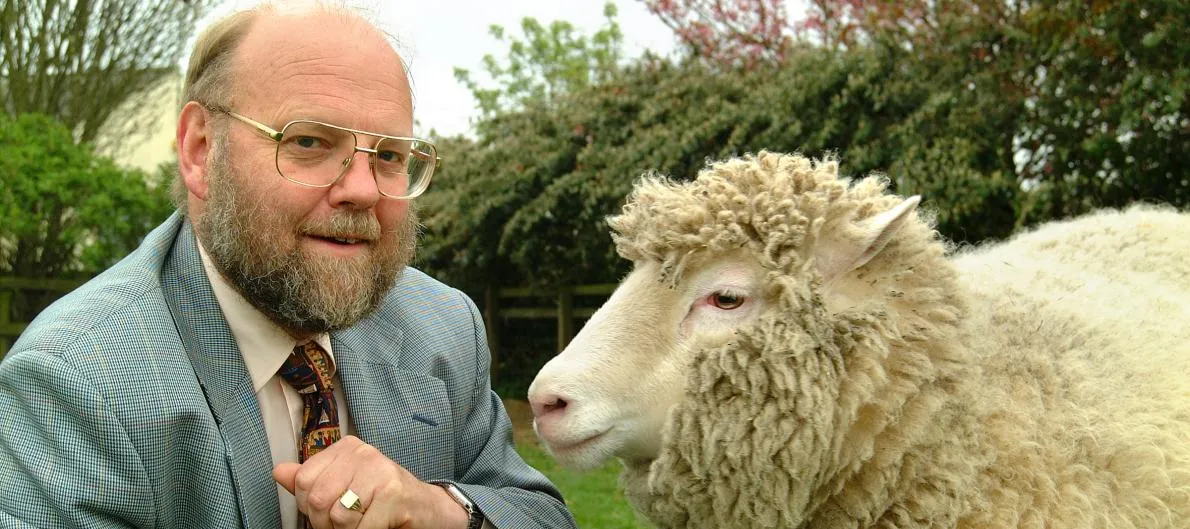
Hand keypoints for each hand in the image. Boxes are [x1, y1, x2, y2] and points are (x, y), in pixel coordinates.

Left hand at [273, 435, 469, 528]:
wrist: (428, 509)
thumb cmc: (385, 499)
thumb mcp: (346, 485)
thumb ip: (314, 480)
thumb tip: (280, 472)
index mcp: (347, 448)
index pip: (304, 481)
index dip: (311, 507)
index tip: (330, 513)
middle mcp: (363, 452)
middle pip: (318, 499)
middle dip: (328, 523)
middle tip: (348, 524)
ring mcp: (379, 469)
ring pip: (338, 516)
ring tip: (365, 523)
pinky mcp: (393, 491)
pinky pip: (361, 528)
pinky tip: (379, 525)